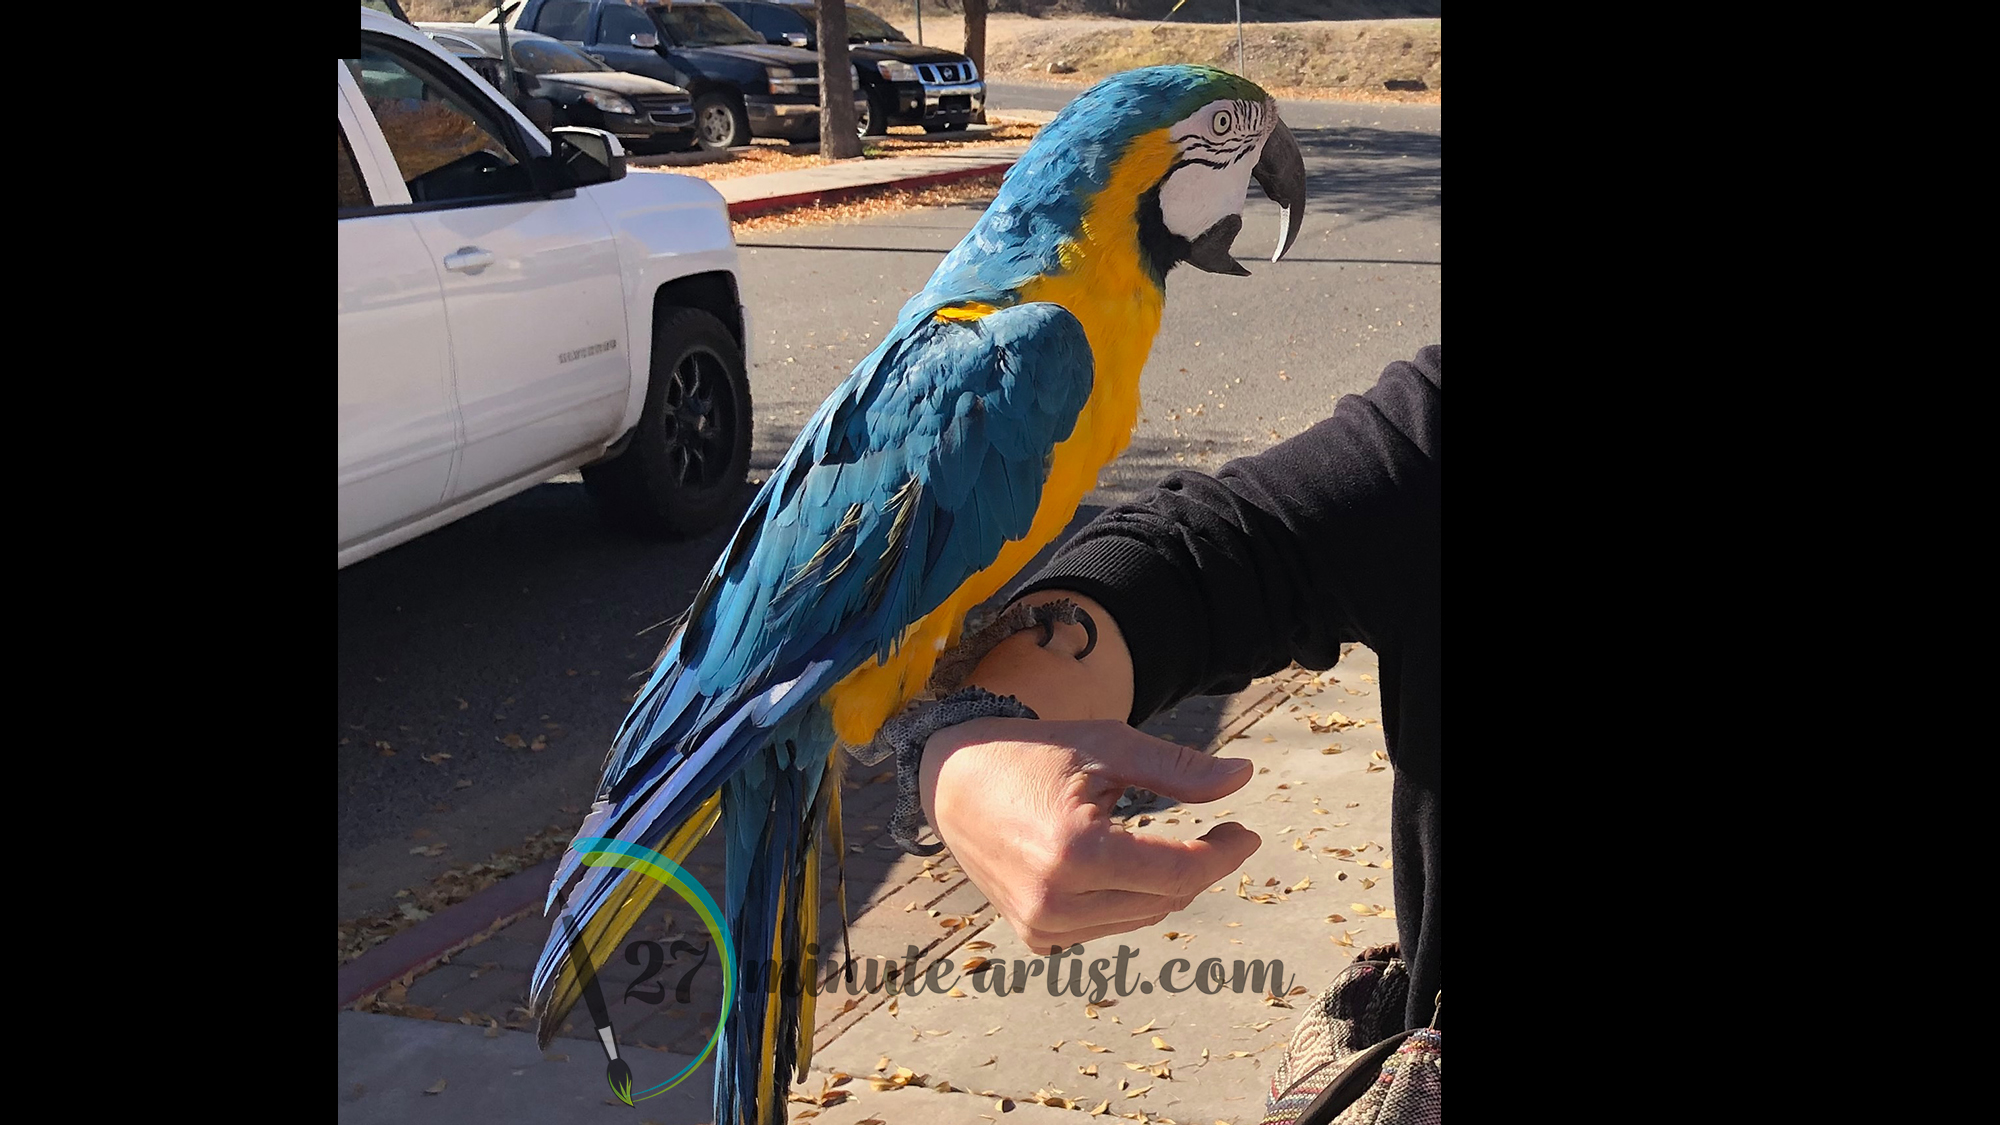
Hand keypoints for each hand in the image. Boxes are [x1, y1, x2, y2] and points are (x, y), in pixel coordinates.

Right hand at [920, 716, 1261, 953]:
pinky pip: (1107, 927)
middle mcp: (1055, 900)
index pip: (1180, 873)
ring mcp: (1042, 926)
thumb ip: (1178, 769)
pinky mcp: (1034, 936)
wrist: (953, 782)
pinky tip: (1122, 867)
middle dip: (1203, 868)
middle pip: (1166, 899)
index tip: (1247, 832)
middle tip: (1222, 833)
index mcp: (1076, 851)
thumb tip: (1245, 777)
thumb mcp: (1109, 747)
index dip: (1224, 854)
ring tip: (1169, 844)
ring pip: (1141, 917)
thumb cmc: (1035, 753)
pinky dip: (1128, 899)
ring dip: (1166, 886)